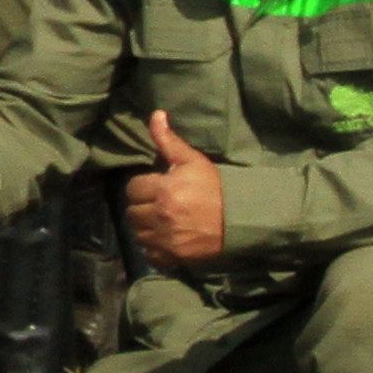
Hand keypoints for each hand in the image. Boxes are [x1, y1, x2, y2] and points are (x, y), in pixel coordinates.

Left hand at [123, 113, 228, 268]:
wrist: (240, 218)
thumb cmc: (215, 187)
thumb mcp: (193, 160)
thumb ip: (169, 140)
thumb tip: (155, 114)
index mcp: (164, 190)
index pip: (132, 189)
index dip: (142, 186)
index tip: (154, 187)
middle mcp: (161, 216)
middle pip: (131, 213)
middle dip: (141, 206)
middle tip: (156, 203)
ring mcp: (165, 239)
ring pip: (137, 234)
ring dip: (145, 227)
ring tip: (159, 220)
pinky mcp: (173, 257)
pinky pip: (149, 254)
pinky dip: (153, 248)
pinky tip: (164, 238)